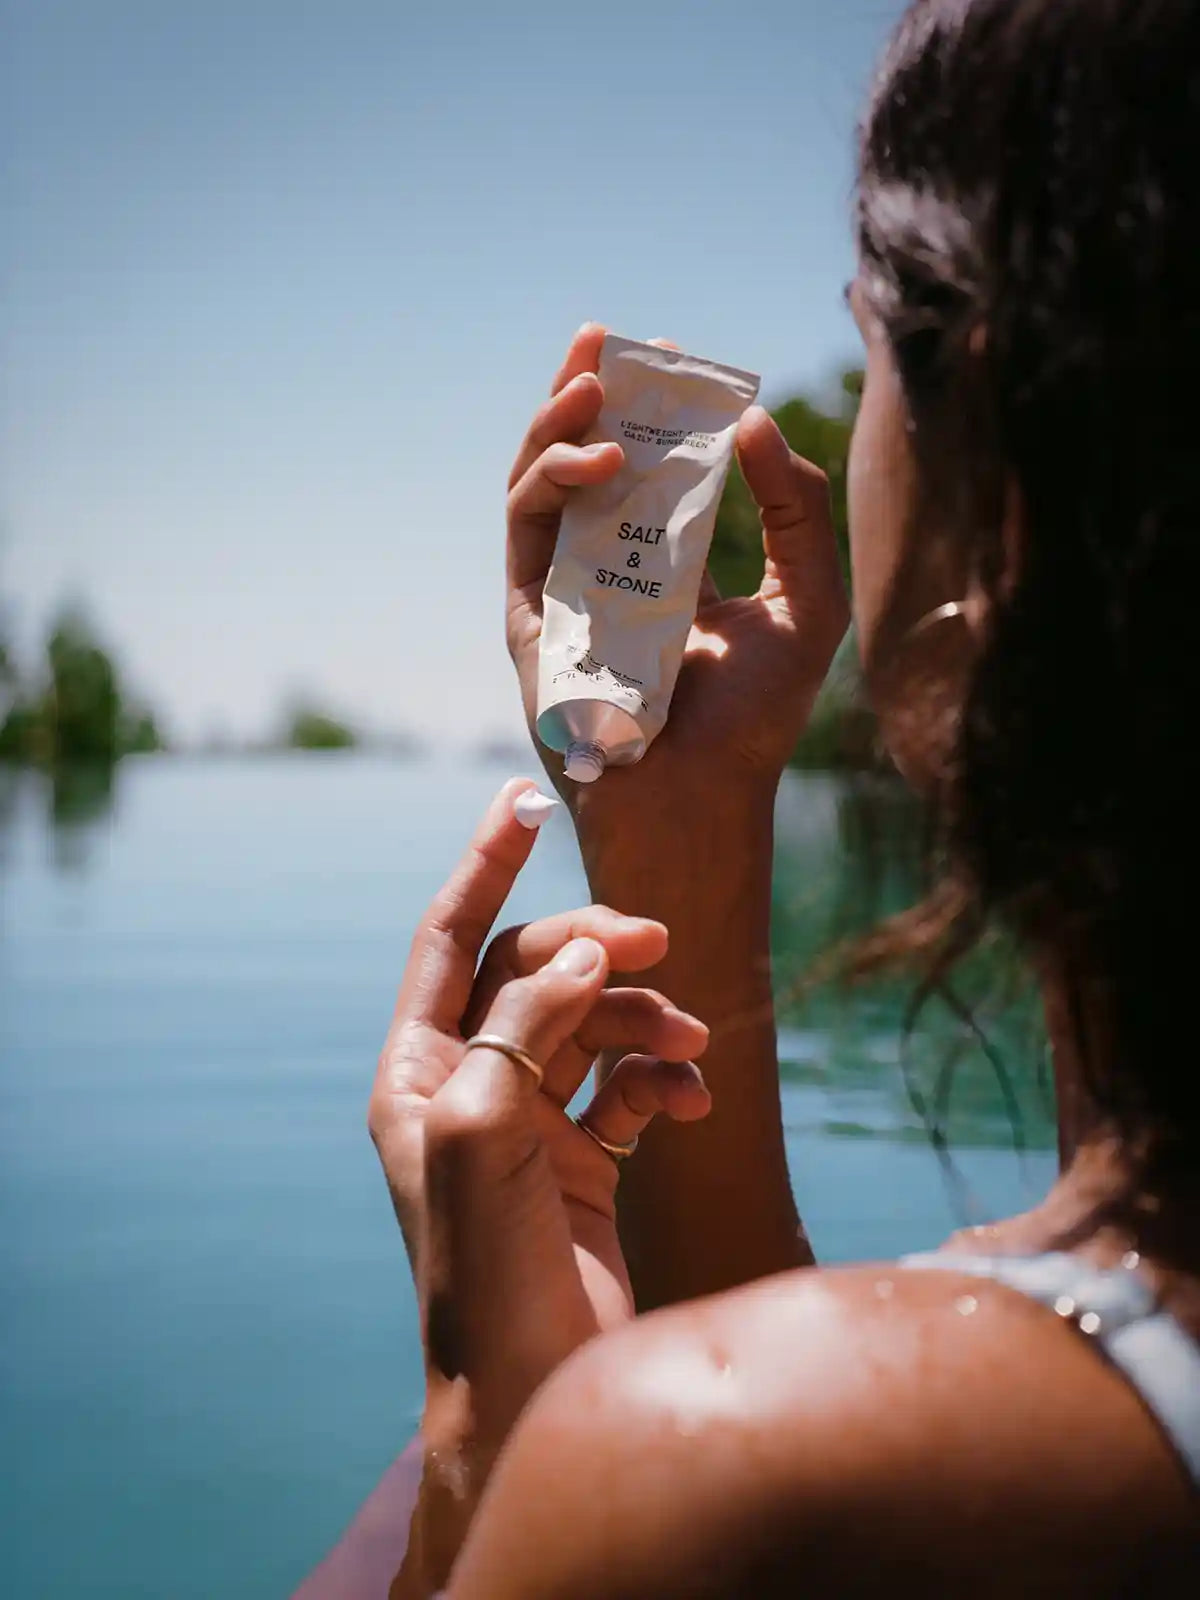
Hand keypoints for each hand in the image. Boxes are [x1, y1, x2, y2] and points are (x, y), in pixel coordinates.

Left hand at [368, 776, 709, 1378]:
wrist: (536, 1391)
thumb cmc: (488, 1273)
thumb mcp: (486, 1133)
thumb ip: (526, 1027)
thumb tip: (583, 950)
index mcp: (418, 1074)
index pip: (448, 938)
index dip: (485, 863)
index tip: (526, 797)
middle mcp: (469, 1087)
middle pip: (536, 972)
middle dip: (594, 948)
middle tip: (655, 941)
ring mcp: (529, 1122)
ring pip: (593, 1023)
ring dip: (645, 1017)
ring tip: (689, 1040)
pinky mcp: (586, 1159)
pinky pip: (631, 1084)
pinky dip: (665, 1077)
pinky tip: (690, 1099)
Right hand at [506, 324, 849, 832]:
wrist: (700, 796)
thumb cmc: (756, 716)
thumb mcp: (808, 597)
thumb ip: (795, 507)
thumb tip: (751, 422)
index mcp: (670, 566)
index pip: (652, 470)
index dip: (656, 409)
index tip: (676, 356)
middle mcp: (609, 570)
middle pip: (586, 460)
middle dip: (589, 392)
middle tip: (607, 337)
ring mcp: (563, 588)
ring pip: (541, 481)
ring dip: (558, 421)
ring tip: (594, 381)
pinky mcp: (528, 611)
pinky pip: (525, 525)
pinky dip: (552, 477)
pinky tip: (599, 454)